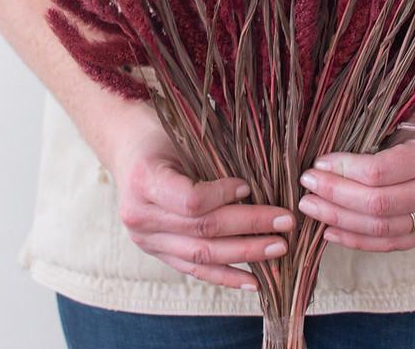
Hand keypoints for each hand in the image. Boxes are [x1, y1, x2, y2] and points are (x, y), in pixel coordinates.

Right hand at [110, 116, 294, 290]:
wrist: (129, 148)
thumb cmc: (162, 134)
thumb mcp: (182, 134)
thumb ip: (211, 157)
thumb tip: (259, 176)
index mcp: (145, 179)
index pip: (191, 200)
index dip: (224, 196)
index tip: (250, 187)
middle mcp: (141, 216)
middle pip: (203, 229)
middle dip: (250, 227)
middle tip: (286, 221)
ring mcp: (146, 239)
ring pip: (201, 255)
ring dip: (245, 254)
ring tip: (278, 248)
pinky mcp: (157, 252)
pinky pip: (193, 269)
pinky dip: (226, 275)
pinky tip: (254, 281)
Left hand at [298, 135, 414, 251]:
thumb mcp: (398, 124)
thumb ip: (368, 145)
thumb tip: (321, 164)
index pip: (378, 171)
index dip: (343, 170)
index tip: (318, 163)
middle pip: (377, 204)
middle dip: (335, 196)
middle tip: (308, 186)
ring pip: (380, 228)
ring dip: (339, 220)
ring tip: (312, 208)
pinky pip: (389, 243)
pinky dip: (356, 240)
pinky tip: (330, 231)